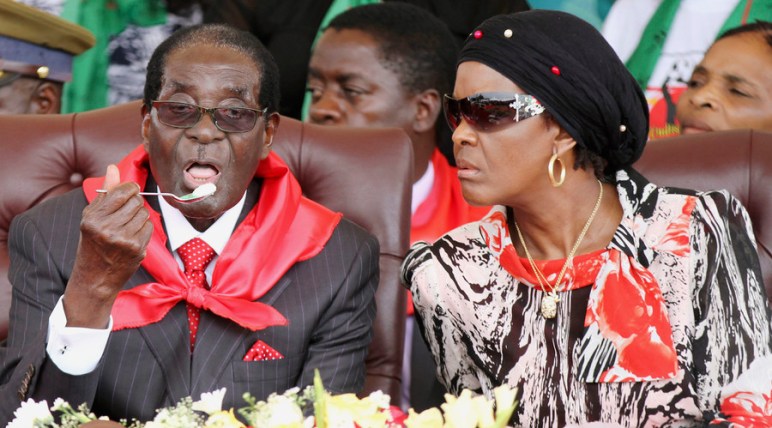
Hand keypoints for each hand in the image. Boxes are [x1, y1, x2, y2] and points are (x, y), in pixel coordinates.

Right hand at [63, 165, 152, 327]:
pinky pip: (149, 227)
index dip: (130, 189)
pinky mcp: (137, 249)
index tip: (130, 191)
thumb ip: (105, 192)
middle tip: (125, 213)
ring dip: (139, 217)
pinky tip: (132, 236)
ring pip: (144, 214)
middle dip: (134, 203)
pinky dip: (143, 229)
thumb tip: (113, 167)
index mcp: (94, 219)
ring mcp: (124, 240)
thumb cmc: (93, 242)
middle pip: (136, 202)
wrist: (95, 277)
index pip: (122, 192)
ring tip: (126, 226)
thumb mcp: (91, 216)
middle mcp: (108, 229)